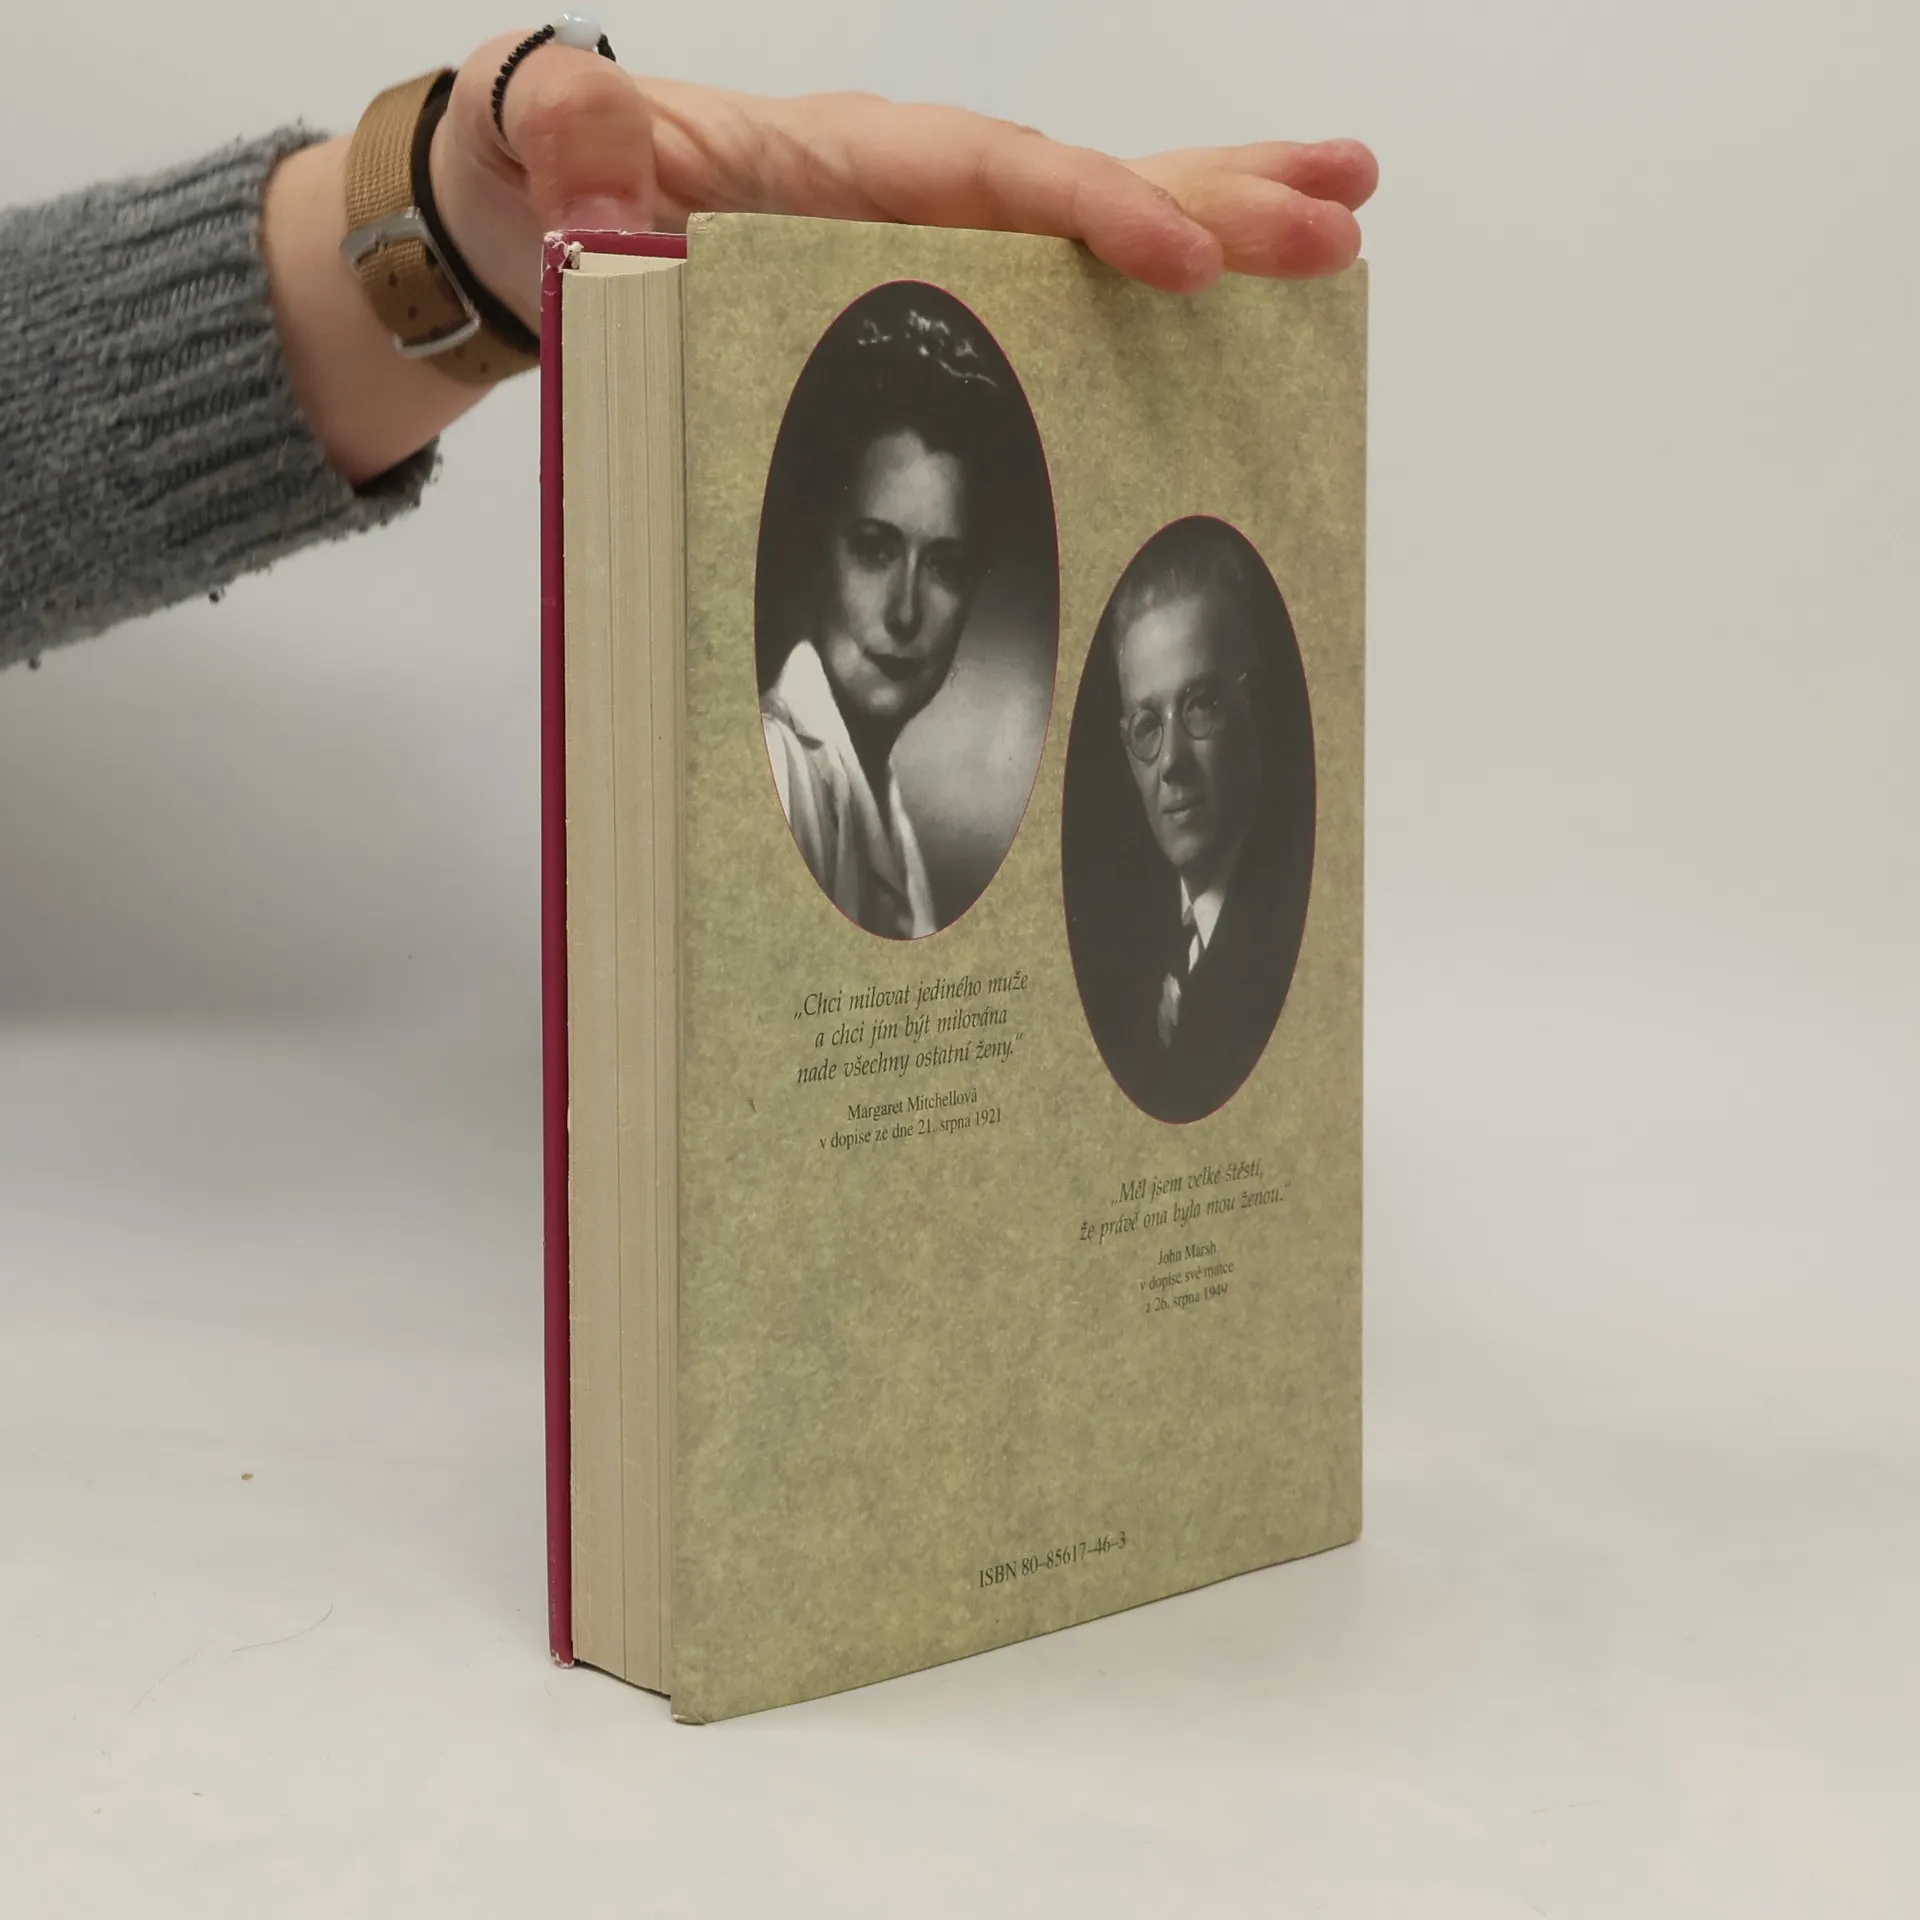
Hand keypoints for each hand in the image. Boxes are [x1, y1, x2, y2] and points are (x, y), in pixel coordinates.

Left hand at [265, 33, 1376, 485]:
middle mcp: (904, 184)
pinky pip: (1051, 275)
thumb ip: (568, 130)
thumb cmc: (557, 184)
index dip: (1092, 215)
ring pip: (1092, 219)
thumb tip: (577, 105)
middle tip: (1340, 216)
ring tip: (1341, 226)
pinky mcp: (929, 275)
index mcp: (838, 164)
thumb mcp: (544, 151)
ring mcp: (926, 230)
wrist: (547, 210)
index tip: (1187, 262)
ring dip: (1220, 219)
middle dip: (1215, 198)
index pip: (988, 177)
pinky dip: (1140, 275)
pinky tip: (1229, 300)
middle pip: (1081, 183)